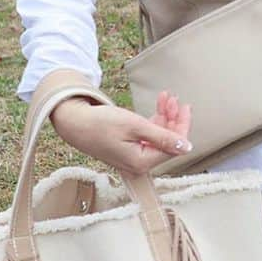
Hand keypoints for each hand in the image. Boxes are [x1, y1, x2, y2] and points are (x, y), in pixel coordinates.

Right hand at [51, 88, 192, 175]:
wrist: (74, 122)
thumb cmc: (101, 124)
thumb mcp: (135, 126)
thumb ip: (163, 137)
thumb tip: (187, 148)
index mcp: (142, 162)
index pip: (173, 147)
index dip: (181, 127)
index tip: (184, 107)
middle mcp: (139, 163)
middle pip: (167, 141)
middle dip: (173, 119)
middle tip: (174, 99)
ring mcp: (134, 156)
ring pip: (158, 136)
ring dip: (164, 116)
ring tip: (166, 98)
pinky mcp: (128, 147)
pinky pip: (147, 135)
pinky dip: (153, 120)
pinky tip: (158, 105)